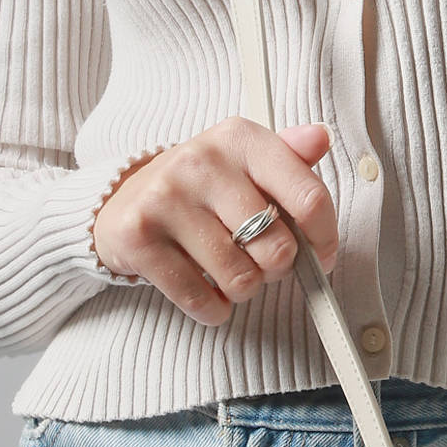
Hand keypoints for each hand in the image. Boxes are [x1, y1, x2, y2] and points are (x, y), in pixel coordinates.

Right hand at [91, 118, 337, 324]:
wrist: (122, 202)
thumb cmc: (201, 189)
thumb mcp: (245, 162)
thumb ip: (289, 157)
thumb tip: (320, 138)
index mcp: (239, 139)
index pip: (308, 198)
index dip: (324, 238)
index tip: (319, 254)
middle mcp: (202, 163)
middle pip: (278, 247)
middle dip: (276, 268)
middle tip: (260, 260)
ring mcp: (166, 199)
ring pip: (241, 280)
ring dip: (243, 289)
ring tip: (227, 270)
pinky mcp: (139, 238)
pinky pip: (202, 300)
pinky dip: (213, 308)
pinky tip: (206, 290)